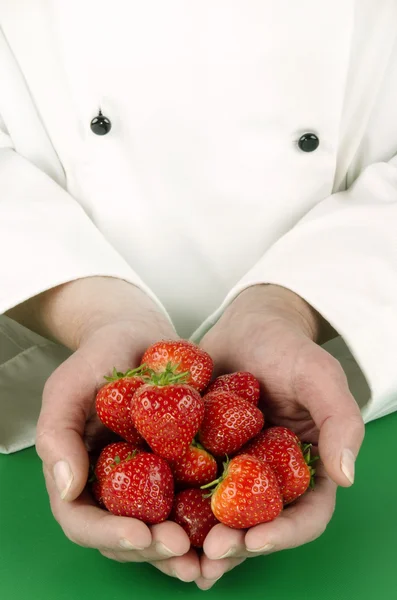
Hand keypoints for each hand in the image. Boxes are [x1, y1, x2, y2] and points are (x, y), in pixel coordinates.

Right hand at [31, 278, 200, 581]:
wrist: (139, 333)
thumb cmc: (99, 356)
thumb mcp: (68, 386)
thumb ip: (57, 434)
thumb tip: (67, 488)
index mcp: (79, 474)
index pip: (83, 521)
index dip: (110, 536)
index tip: (143, 534)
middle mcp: (112, 485)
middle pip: (125, 536)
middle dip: (153, 549)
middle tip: (185, 550)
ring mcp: (146, 479)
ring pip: (160, 527)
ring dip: (183, 548)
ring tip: (212, 554)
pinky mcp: (179, 467)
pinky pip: (191, 499)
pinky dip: (207, 519)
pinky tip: (230, 524)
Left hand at [195, 284, 363, 589]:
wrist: (244, 324)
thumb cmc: (287, 345)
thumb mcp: (318, 374)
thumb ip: (340, 419)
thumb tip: (346, 476)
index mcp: (308, 467)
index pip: (306, 513)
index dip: (285, 534)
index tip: (255, 541)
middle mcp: (272, 475)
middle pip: (260, 524)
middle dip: (236, 545)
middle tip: (208, 556)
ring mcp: (235, 467)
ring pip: (221, 514)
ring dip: (201, 538)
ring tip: (177, 551)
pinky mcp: (203, 455)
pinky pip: (189, 484)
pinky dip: (174, 504)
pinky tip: (152, 516)